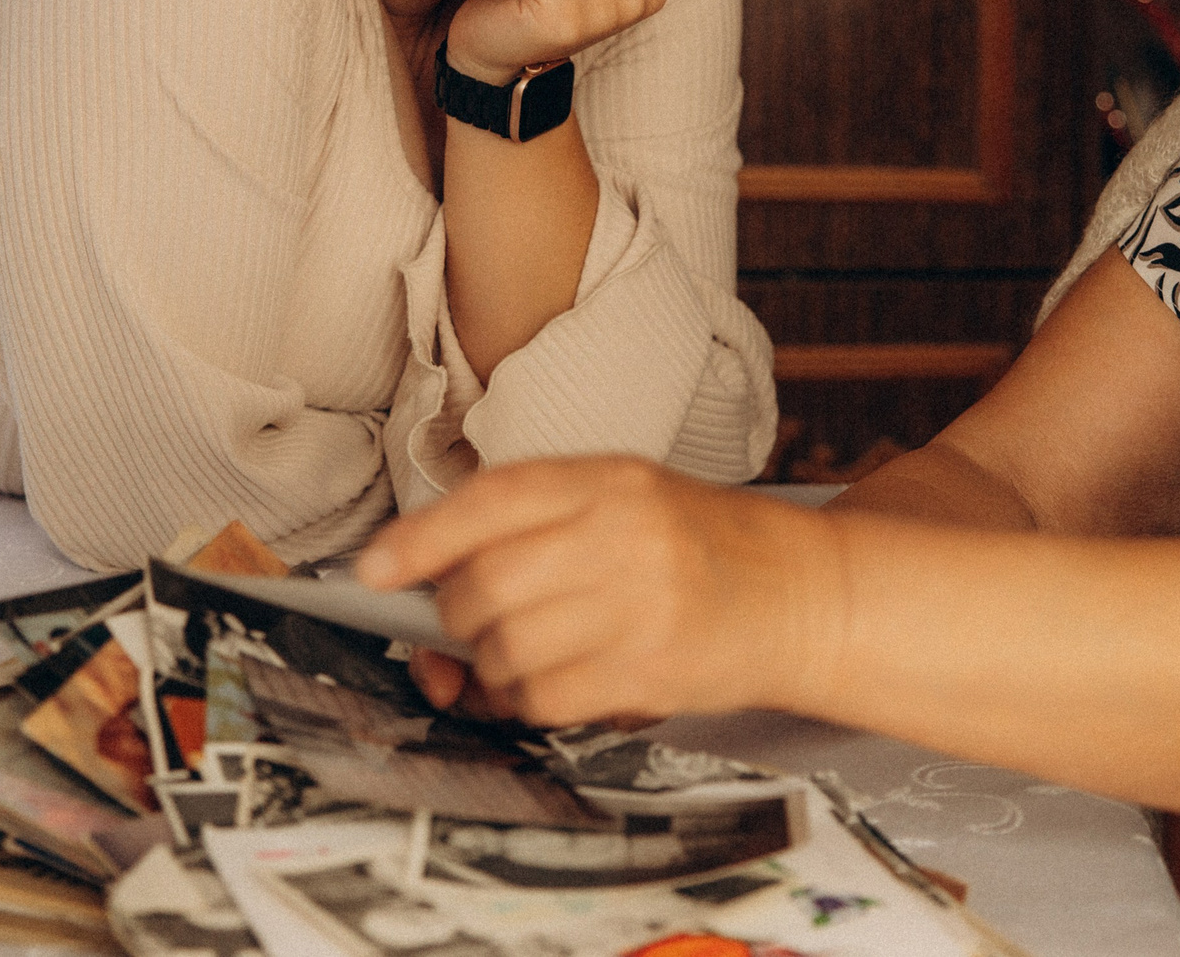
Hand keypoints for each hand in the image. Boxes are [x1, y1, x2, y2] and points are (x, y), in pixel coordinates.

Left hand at [357, 457, 847, 728]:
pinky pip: (543, 697)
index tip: (376, 567)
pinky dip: (528, 699)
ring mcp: (637, 604)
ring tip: (526, 650)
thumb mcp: (627, 499)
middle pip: (484, 584)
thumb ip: (537, 523)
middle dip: (456, 613)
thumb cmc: (704, 548)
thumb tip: (427, 573)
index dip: (421, 536)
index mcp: (610, 479)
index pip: (493, 499)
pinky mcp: (648, 669)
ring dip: (491, 663)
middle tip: (473, 618)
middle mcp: (622, 534)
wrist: (803, 595)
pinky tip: (556, 681)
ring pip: (505, 647)